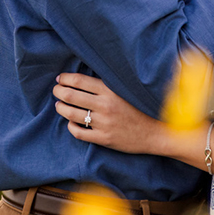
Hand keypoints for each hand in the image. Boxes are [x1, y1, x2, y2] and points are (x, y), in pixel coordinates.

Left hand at [53, 72, 171, 154]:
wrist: (157, 132)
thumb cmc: (141, 108)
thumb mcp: (125, 90)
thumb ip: (106, 84)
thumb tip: (84, 76)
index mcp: (110, 91)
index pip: (78, 81)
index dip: (64, 79)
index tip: (60, 79)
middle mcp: (105, 106)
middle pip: (70, 96)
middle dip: (58, 92)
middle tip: (56, 91)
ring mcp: (103, 123)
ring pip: (70, 114)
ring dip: (60, 108)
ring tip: (59, 105)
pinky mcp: (103, 138)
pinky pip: (78, 132)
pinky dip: (70, 126)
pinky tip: (71, 122)